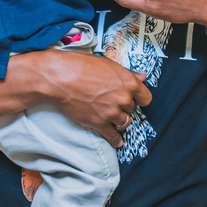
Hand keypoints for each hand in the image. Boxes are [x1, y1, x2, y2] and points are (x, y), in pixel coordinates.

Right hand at [35, 50, 151, 146]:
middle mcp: (123, 99)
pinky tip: (117, 142)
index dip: (139, 97)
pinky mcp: (99, 123)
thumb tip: (142, 77)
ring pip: (125, 122)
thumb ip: (127, 73)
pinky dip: (116, 140)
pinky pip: (113, 136)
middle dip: (124, 106)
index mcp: (128, 82)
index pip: (146, 97)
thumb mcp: (108, 64)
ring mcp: (112, 113)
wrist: (60, 77)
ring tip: (113, 117)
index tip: (135, 98)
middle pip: (132, 109)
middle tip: (113, 101)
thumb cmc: (81, 65)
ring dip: (120, 120)